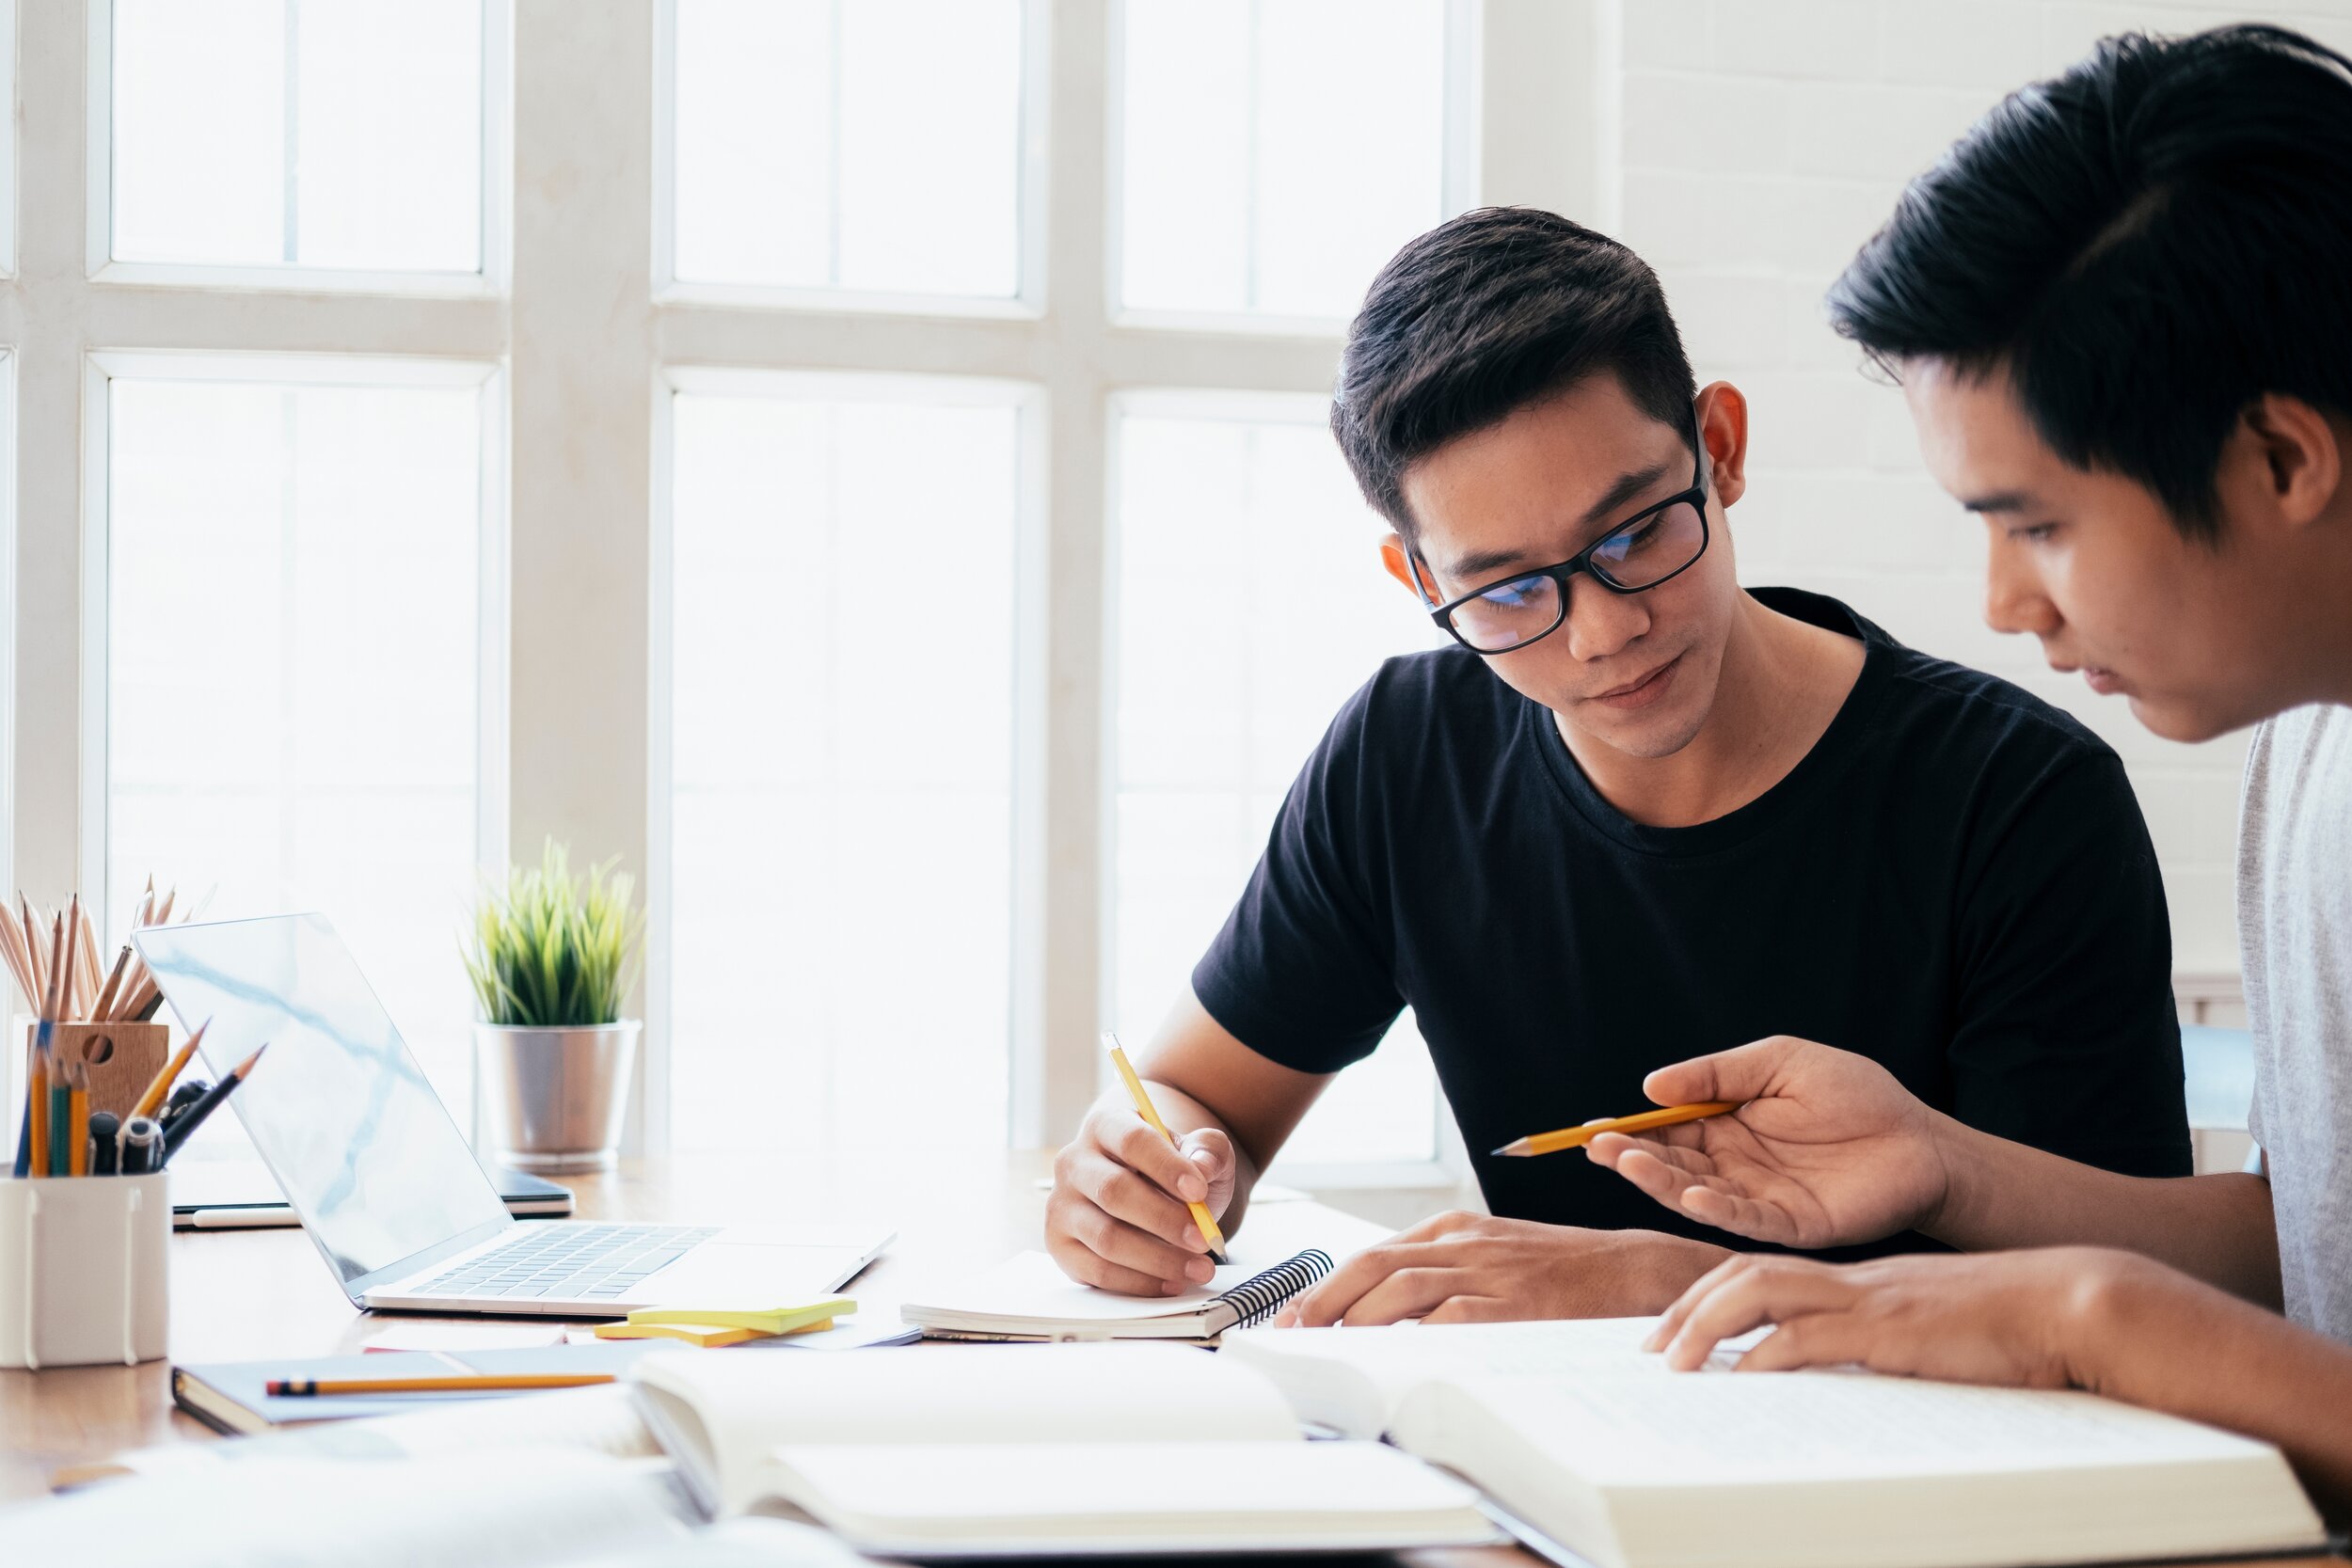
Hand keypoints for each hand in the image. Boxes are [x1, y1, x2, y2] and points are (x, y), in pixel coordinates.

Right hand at [1047, 1100, 1236, 1294]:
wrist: (1151, 1195)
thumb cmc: (1174, 1171)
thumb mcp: (1200, 1151)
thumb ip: (1208, 1150)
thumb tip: (1203, 1167)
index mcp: (1106, 1125)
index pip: (1132, 1141)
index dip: (1166, 1166)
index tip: (1199, 1191)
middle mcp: (1074, 1162)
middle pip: (1113, 1191)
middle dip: (1163, 1219)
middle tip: (1203, 1239)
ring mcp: (1062, 1206)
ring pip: (1106, 1238)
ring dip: (1158, 1258)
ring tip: (1199, 1267)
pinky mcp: (1061, 1246)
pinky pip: (1098, 1271)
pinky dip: (1140, 1282)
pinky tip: (1173, 1282)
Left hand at [1272, 1212, 1730, 1325]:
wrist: (1630, 1269)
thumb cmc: (1561, 1269)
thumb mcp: (1494, 1255)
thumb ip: (1443, 1274)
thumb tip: (1383, 1312)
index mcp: (1454, 1228)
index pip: (1372, 1254)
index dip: (1326, 1286)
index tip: (1294, 1316)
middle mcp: (1462, 1243)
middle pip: (1372, 1265)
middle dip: (1323, 1302)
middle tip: (1292, 1335)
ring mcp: (1487, 1271)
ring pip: (1400, 1289)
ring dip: (1356, 1321)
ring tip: (1329, 1351)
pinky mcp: (1513, 1303)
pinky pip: (1450, 1319)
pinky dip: (1413, 1337)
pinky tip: (1389, 1357)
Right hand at [1581, 1036, 1954, 1248]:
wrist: (1921, 1139)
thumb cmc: (1855, 1093)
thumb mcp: (1778, 1062)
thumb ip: (1716, 1073)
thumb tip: (1651, 1086)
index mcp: (1728, 1128)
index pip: (1668, 1132)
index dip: (1631, 1132)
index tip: (1594, 1131)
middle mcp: (1736, 1168)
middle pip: (1673, 1166)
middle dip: (1634, 1158)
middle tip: (1600, 1149)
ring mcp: (1761, 1199)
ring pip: (1698, 1195)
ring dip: (1663, 1182)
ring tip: (1634, 1165)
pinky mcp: (1793, 1225)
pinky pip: (1747, 1220)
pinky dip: (1718, 1210)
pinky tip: (1696, 1193)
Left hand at [1646, 1246, 2146, 1389]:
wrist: (2067, 1305)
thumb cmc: (2008, 1326)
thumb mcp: (1929, 1330)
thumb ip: (1884, 1342)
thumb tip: (1849, 1371)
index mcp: (1856, 1279)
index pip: (1762, 1271)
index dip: (1709, 1295)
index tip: (1674, 1331)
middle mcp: (1850, 1280)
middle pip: (1743, 1272)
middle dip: (1686, 1307)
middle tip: (1647, 1347)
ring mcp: (1867, 1299)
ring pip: (1760, 1291)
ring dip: (1705, 1323)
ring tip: (1670, 1361)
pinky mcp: (1889, 1329)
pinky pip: (1811, 1335)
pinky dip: (1766, 1352)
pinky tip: (1737, 1374)